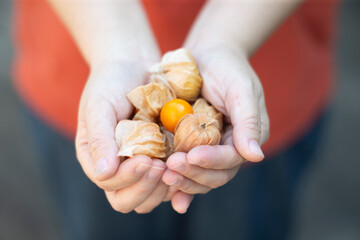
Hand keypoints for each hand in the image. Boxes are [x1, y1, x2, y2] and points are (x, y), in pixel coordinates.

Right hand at [75, 60, 169, 212]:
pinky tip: (186, 163)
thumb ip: (100, 139)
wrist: (133, 65)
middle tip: (161, 166)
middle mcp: (117, 168)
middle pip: (128, 200)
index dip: (128, 178)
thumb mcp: (99, 106)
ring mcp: (140, 165)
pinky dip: (178, 178)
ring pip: (151, 196)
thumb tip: (103, 174)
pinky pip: (169, 180)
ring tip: (175, 165)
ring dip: (164, 187)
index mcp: (97, 159)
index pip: (109, 185)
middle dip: (146, 188)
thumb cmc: (111, 83)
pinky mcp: (161, 159)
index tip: (146, 159)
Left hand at [162, 44, 269, 195]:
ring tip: (164, 176)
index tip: (191, 156)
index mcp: (246, 137)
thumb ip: (249, 122)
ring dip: (183, 181)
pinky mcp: (190, 146)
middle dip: (194, 174)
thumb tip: (256, 157)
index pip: (231, 159)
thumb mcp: (241, 89)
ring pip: (200, 177)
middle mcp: (229, 148)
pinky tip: (164, 187)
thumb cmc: (227, 67)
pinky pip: (185, 169)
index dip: (212, 161)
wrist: (207, 55)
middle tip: (171, 168)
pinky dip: (178, 183)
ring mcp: (209, 149)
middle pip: (215, 175)